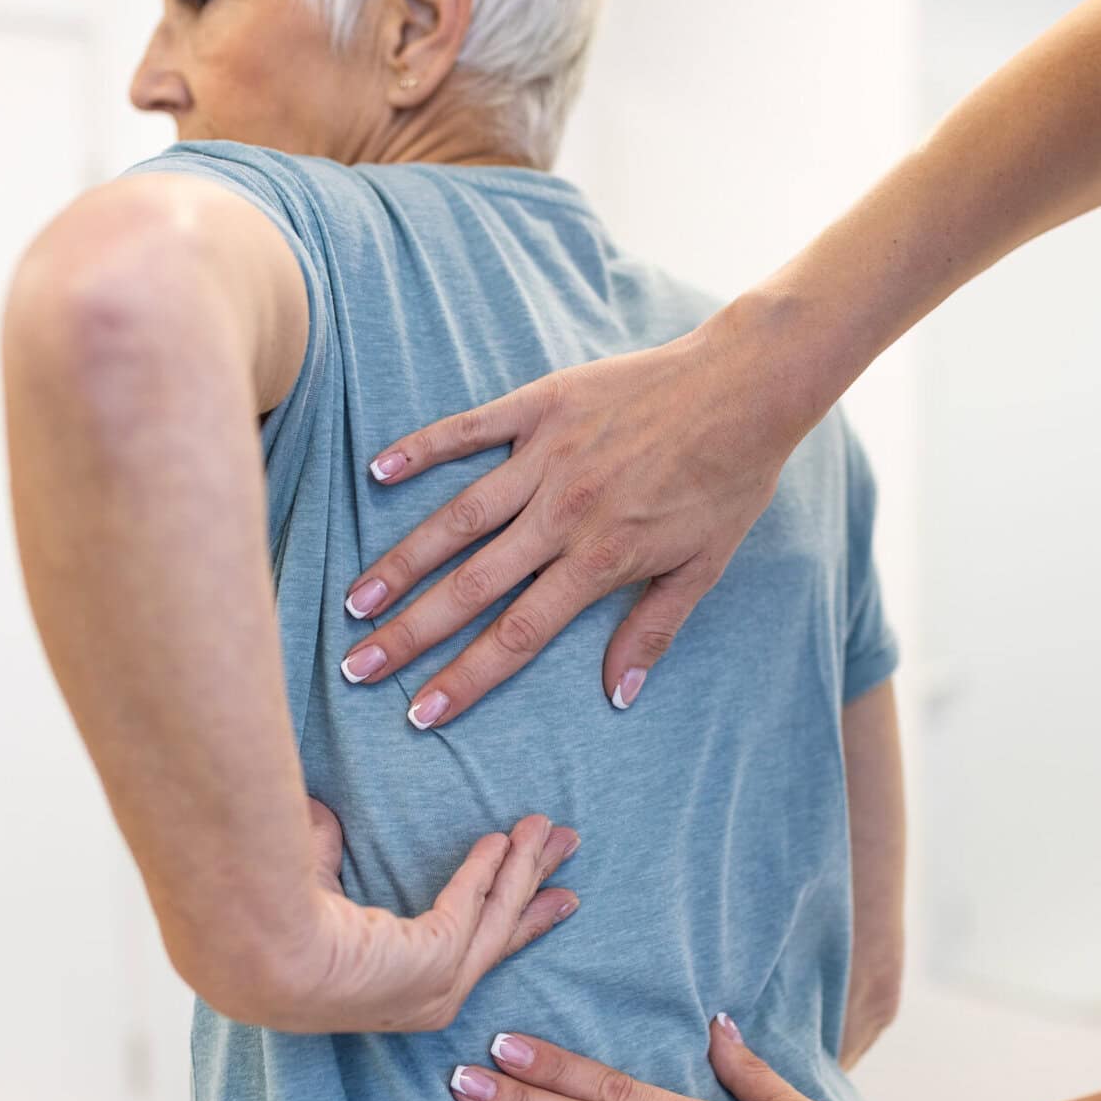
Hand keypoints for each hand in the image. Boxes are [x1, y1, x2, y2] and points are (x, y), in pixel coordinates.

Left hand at [275, 798, 580, 1032]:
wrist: (257, 955)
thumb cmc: (265, 932)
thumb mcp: (309, 887)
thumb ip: (323, 852)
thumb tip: (321, 816)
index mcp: (389, 991)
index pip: (456, 949)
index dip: (493, 913)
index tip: (524, 895)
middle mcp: (420, 1001)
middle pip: (496, 934)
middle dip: (535, 889)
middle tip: (565, 853)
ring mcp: (434, 987)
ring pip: (497, 916)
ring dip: (527, 869)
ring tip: (555, 831)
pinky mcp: (440, 961)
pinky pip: (478, 903)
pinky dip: (496, 868)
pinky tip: (506, 837)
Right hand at [337, 310, 815, 727]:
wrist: (744, 388)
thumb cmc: (727, 481)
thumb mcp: (703, 567)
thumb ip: (653, 631)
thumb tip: (619, 696)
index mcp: (599, 562)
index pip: (517, 634)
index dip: (467, 677)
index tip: (421, 712)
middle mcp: (562, 515)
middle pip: (471, 586)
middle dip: (411, 634)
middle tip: (358, 666)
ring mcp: (546, 458)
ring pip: (457, 519)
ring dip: (402, 561)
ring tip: (356, 600)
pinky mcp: (541, 406)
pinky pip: (469, 431)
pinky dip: (422, 450)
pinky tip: (378, 473)